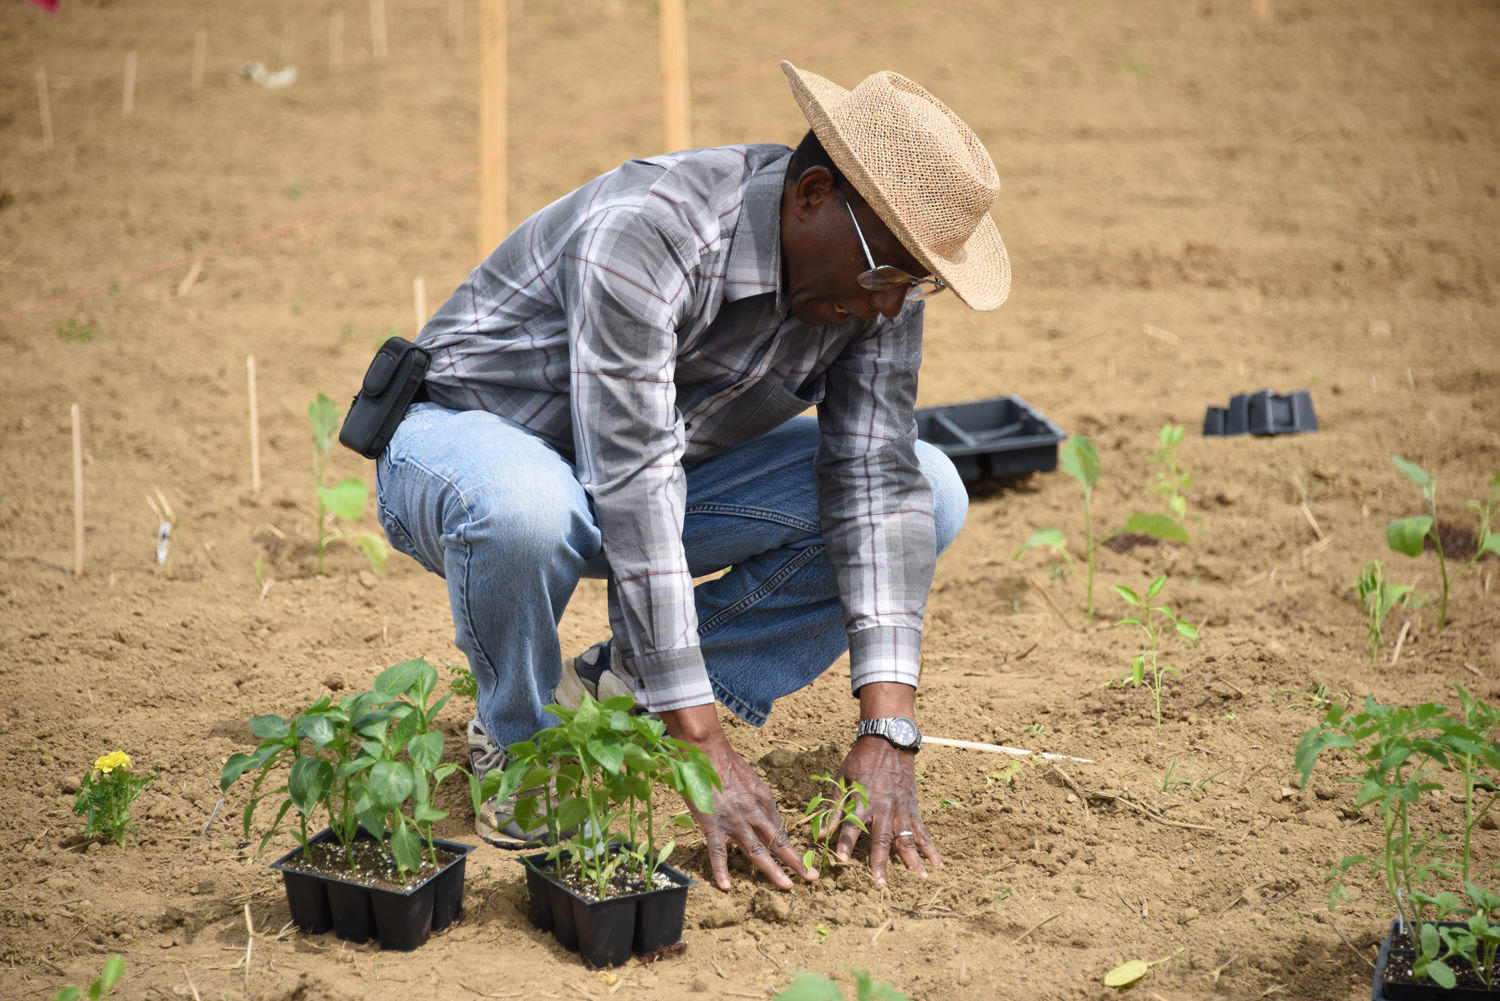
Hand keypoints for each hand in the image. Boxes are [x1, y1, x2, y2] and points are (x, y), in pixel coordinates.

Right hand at [661, 704, 816, 891]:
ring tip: (787, 886)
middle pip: (778, 842)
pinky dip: (721, 870)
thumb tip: (759, 813)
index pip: (780, 830)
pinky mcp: (713, 825)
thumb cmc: (724, 761)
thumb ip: (755, 799)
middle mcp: (754, 813)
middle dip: (796, 862)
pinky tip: (726, 887)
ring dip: (773, 870)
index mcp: (764, 800)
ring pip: (756, 851)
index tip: (803, 861)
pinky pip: (718, 852)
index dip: (791, 848)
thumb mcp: (749, 779)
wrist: (705, 750)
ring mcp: (734, 821)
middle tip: (812, 878)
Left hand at [834, 735, 943, 884]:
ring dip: (912, 860)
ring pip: (906, 839)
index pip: (851, 826)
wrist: (888, 742)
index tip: (840, 861)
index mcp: (863, 800)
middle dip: (879, 861)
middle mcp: (883, 808)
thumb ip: (834, 808)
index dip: (845, 843)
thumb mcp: (842, 779)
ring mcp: (901, 810)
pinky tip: (938, 863)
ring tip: (919, 878)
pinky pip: (923, 832)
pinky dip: (931, 848)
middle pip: (881, 839)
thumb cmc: (860, 761)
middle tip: (879, 882)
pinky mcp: (913, 809)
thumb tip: (820, 833)